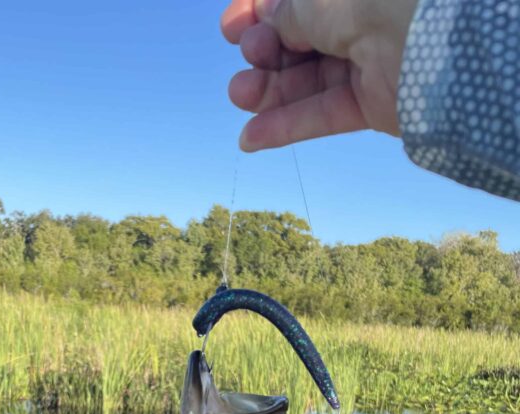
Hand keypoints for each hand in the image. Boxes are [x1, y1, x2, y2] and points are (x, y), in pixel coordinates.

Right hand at [220, 0, 417, 150]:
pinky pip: (324, 114)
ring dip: (269, 91)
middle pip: (300, 38)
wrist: (443, 45)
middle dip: (264, 50)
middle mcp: (365, 17)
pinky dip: (286, 127)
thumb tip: (269, 22)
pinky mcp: (375, 104)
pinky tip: (250, 138)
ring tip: (240, 94)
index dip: (260, 11)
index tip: (232, 25)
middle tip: (248, 56)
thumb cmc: (383, 2)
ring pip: (308, 79)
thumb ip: (290, 13)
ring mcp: (371, 61)